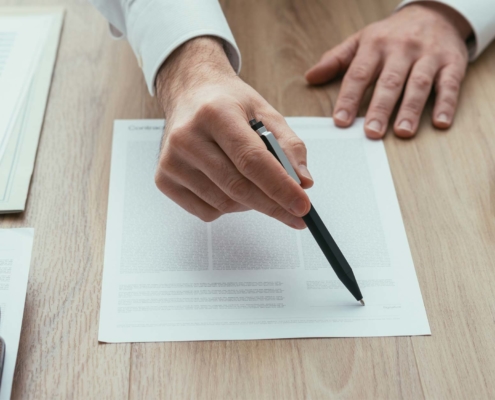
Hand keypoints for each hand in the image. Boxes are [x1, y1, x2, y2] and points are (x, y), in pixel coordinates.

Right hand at [155, 37, 312, 227]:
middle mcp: (187, 137)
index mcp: (215, 112)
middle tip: (295, 213)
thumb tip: (303, 183)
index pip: (251, 160)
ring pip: (224, 204)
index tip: (302, 206)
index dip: (280, 187)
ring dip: (250, 203)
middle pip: (238, 187)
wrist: (189, 94)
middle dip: (273, 205)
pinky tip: (229, 185)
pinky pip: (206, 212)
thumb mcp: (265, 113)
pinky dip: (227, 207)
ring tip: (255, 183)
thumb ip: (289, 146)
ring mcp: (171, 161)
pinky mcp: (163, 179)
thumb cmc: (227, 104)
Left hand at [305, 2, 471, 137]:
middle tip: (371, 133)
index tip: (341, 121)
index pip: (359, 74)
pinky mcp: (452, 62)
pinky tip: (440, 122)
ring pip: (418, 83)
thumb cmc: (392, 34)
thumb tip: (310, 77)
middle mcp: (401, 49)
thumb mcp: (362, 40)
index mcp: (375, 45)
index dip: (349, 99)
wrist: (434, 12)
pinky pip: (450, 84)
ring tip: (402, 132)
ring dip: (411, 109)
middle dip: (379, 108)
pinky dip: (446, 103)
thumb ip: (336, 60)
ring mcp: (428, 55)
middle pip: (389, 82)